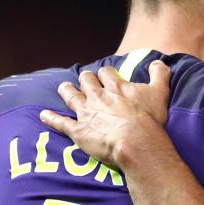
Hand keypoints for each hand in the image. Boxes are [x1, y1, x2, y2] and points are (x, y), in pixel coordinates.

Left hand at [40, 60, 171, 170]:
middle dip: (85, 79)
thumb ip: (159, 74)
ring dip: (67, 91)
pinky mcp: (78, 131)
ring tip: (64, 87)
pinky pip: (60, 123)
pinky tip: (43, 115)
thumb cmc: (148, 119)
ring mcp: (86, 113)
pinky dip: (51, 118)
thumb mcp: (160, 92)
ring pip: (71, 97)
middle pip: (86, 81)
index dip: (105, 73)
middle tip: (85, 80)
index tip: (106, 75)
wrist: (136, 143)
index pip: (106, 73)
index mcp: (116, 87)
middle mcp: (98, 97)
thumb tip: (158, 62)